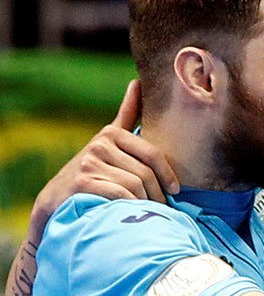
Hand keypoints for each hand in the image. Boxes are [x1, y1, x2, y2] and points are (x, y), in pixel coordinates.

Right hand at [28, 81, 180, 248]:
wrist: (57, 199)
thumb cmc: (93, 170)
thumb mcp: (108, 141)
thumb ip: (126, 116)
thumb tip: (138, 82)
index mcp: (111, 133)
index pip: (152, 153)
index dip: (168, 174)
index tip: (175, 189)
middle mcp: (99, 145)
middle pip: (145, 173)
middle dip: (159, 194)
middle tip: (164, 208)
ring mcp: (89, 163)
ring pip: (135, 186)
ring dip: (146, 203)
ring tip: (149, 212)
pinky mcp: (83, 182)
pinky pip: (121, 195)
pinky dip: (131, 206)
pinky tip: (131, 213)